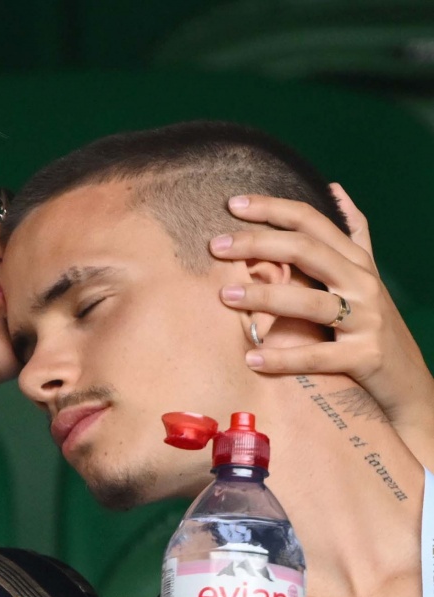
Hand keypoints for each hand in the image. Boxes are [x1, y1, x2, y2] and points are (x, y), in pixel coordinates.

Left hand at [210, 189, 433, 467]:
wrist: (408, 381)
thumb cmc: (375, 326)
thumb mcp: (367, 275)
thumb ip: (353, 234)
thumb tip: (335, 188)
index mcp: (357, 261)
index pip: (312, 222)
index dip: (273, 208)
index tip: (233, 204)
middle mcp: (362, 283)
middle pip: (307, 251)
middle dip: (258, 243)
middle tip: (216, 245)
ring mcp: (365, 319)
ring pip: (310, 302)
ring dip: (264, 296)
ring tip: (224, 295)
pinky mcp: (363, 357)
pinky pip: (316, 356)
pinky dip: (282, 358)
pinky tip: (252, 358)